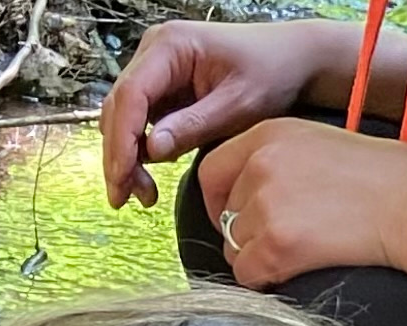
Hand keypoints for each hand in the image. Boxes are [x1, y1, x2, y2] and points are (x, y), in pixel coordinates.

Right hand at [99, 18, 344, 206]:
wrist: (288, 60)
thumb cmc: (269, 72)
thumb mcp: (236, 105)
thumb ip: (192, 126)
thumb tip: (152, 151)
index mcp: (171, 46)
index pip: (131, 95)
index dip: (121, 141)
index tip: (122, 180)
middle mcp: (155, 52)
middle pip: (118, 107)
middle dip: (118, 156)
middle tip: (124, 199)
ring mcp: (156, 70)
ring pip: (123, 118)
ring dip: (126, 158)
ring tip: (143, 196)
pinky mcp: (163, 90)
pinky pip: (139, 123)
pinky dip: (140, 154)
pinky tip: (149, 180)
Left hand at [196, 119, 406, 291]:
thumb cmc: (375, 178)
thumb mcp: (315, 144)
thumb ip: (274, 161)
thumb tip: (245, 198)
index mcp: (267, 134)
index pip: (212, 171)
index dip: (219, 201)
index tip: (234, 218)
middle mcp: (259, 165)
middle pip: (224, 215)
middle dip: (244, 234)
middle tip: (279, 243)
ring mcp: (266, 205)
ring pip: (234, 248)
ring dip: (257, 259)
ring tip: (296, 255)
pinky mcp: (277, 244)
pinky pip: (248, 275)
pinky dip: (266, 280)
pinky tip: (296, 270)